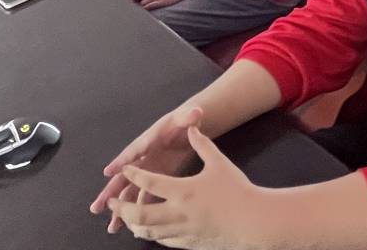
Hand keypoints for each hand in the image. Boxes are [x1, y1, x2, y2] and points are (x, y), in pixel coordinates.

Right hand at [91, 107, 203, 227]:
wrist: (186, 127)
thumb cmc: (184, 121)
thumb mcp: (186, 117)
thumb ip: (189, 116)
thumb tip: (196, 111)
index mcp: (149, 140)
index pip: (135, 150)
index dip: (122, 160)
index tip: (109, 171)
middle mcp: (143, 156)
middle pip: (123, 175)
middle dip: (111, 191)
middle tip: (96, 207)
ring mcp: (146, 169)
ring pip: (130, 190)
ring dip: (120, 207)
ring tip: (112, 227)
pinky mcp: (153, 177)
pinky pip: (142, 195)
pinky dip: (136, 209)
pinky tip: (130, 225)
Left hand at [106, 125, 266, 248]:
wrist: (254, 221)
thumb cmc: (237, 190)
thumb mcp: (219, 162)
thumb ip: (202, 144)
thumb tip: (193, 127)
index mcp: (182, 190)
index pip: (149, 182)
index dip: (133, 175)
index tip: (125, 170)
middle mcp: (178, 213)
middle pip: (140, 213)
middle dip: (121, 208)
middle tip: (111, 203)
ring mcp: (182, 230)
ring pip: (148, 231)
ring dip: (133, 224)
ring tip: (124, 218)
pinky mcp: (189, 242)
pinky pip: (163, 240)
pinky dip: (152, 234)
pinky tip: (149, 230)